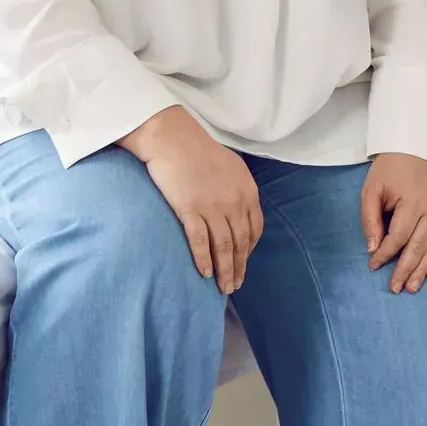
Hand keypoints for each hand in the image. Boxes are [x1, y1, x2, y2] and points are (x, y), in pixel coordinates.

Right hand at [120, 106, 261, 293]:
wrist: (172, 137)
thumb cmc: (198, 149)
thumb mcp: (231, 166)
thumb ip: (239, 189)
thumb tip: (240, 209)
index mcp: (247, 190)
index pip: (254, 229)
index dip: (249, 250)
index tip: (243, 262)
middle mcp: (235, 201)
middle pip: (240, 243)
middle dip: (239, 267)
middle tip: (235, 285)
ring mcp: (213, 207)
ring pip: (223, 248)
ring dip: (224, 271)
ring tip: (223, 287)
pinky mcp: (190, 210)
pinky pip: (200, 242)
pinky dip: (203, 260)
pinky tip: (204, 273)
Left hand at [361, 153, 426, 293]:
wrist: (414, 148)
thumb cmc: (390, 169)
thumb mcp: (372, 189)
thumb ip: (370, 219)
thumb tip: (373, 248)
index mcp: (413, 202)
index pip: (399, 237)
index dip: (385, 254)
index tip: (372, 265)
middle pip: (418, 247)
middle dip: (405, 269)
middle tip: (395, 288)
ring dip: (422, 270)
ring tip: (411, 288)